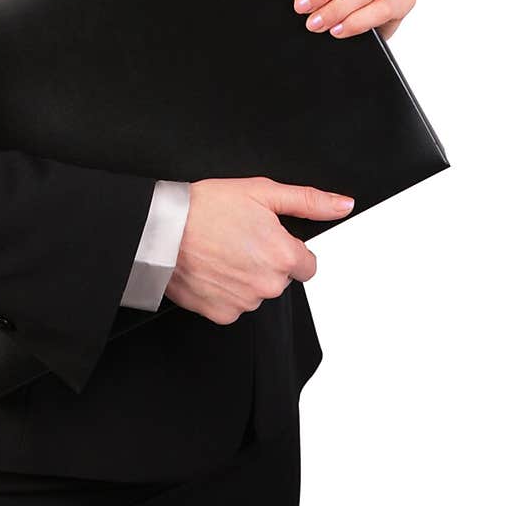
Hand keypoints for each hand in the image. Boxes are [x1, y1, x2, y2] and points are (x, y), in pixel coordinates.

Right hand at [164, 178, 353, 323]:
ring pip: (257, 291)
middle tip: (238, 238)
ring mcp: (246, 303)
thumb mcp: (262, 191)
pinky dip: (225, 290)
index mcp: (284, 256)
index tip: (266, 237)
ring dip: (245, 276)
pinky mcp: (223, 314)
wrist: (162, 229)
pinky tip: (211, 268)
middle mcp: (269, 285)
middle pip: (281, 277)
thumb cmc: (207, 207)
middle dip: (266, 261)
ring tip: (220, 251)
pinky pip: (234, 305)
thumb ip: (308, 201)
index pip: (307, 264)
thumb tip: (343, 205)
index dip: (287, 248)